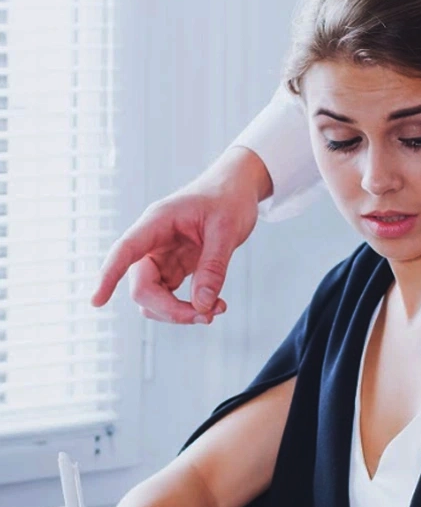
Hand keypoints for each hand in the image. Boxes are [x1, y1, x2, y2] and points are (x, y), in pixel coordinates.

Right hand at [90, 148, 272, 323]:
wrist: (238, 189)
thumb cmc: (229, 200)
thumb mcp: (226, 231)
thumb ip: (213, 268)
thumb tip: (202, 306)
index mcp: (157, 222)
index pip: (125, 250)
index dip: (109, 276)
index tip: (96, 301)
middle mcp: (153, 242)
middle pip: (142, 287)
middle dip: (169, 309)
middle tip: (207, 317)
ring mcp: (162, 257)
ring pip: (154, 298)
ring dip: (180, 312)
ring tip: (217, 309)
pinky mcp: (175, 268)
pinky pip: (171, 297)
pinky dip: (190, 307)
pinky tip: (216, 305)